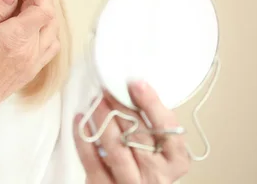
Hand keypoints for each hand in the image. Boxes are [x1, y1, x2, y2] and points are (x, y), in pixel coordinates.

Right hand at [0, 0, 59, 127]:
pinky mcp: (31, 70)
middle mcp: (31, 51)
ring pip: (52, 29)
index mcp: (16, 39)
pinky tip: (28, 22)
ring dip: (42, 9)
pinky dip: (45, 28)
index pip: (42, 5)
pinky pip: (49, 45)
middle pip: (49, 14)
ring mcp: (33, 63)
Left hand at [73, 83, 190, 183]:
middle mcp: (156, 175)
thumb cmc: (145, 166)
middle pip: (139, 134)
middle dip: (121, 107)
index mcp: (175, 161)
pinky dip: (83, 136)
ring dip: (103, 119)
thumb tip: (132, 91)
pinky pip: (91, 160)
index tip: (136, 83)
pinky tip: (81, 119)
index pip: (167, 128)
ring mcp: (130, 182)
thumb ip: (151, 126)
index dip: (151, 103)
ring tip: (96, 101)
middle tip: (108, 89)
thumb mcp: (159, 148)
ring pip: (115, 146)